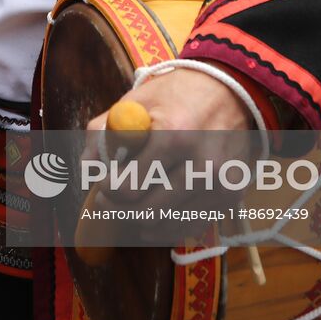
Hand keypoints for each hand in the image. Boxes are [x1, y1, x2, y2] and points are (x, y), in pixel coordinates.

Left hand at [85, 67, 254, 223]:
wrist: (232, 92)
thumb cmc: (177, 95)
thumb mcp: (135, 102)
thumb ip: (104, 134)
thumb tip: (88, 170)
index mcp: (174, 136)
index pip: (129, 186)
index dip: (108, 189)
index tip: (103, 185)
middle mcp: (201, 165)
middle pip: (147, 212)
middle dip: (120, 209)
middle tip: (108, 202)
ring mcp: (220, 185)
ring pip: (168, 225)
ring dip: (141, 222)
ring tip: (129, 208)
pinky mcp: (231, 197)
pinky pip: (190, 227)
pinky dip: (167, 227)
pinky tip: (153, 217)